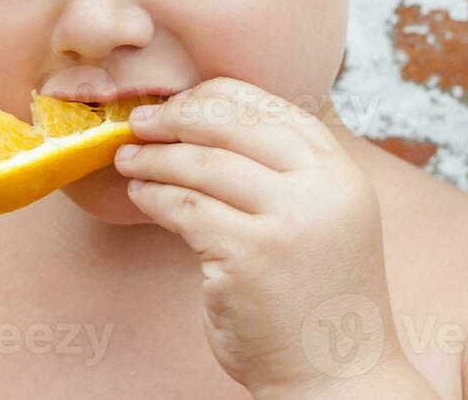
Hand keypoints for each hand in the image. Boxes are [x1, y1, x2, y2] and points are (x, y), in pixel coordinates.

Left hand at [114, 77, 428, 397]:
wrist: (335, 377)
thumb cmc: (315, 297)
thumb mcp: (321, 216)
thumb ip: (283, 173)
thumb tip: (204, 123)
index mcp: (340, 171)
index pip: (270, 106)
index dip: (214, 96)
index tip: (178, 101)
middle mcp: (321, 188)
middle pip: (231, 125)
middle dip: (176, 116)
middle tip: (139, 121)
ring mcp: (287, 221)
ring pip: (201, 164)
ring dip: (154, 157)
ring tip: (128, 158)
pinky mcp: (249, 255)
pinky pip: (185, 207)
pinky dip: (153, 195)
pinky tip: (139, 194)